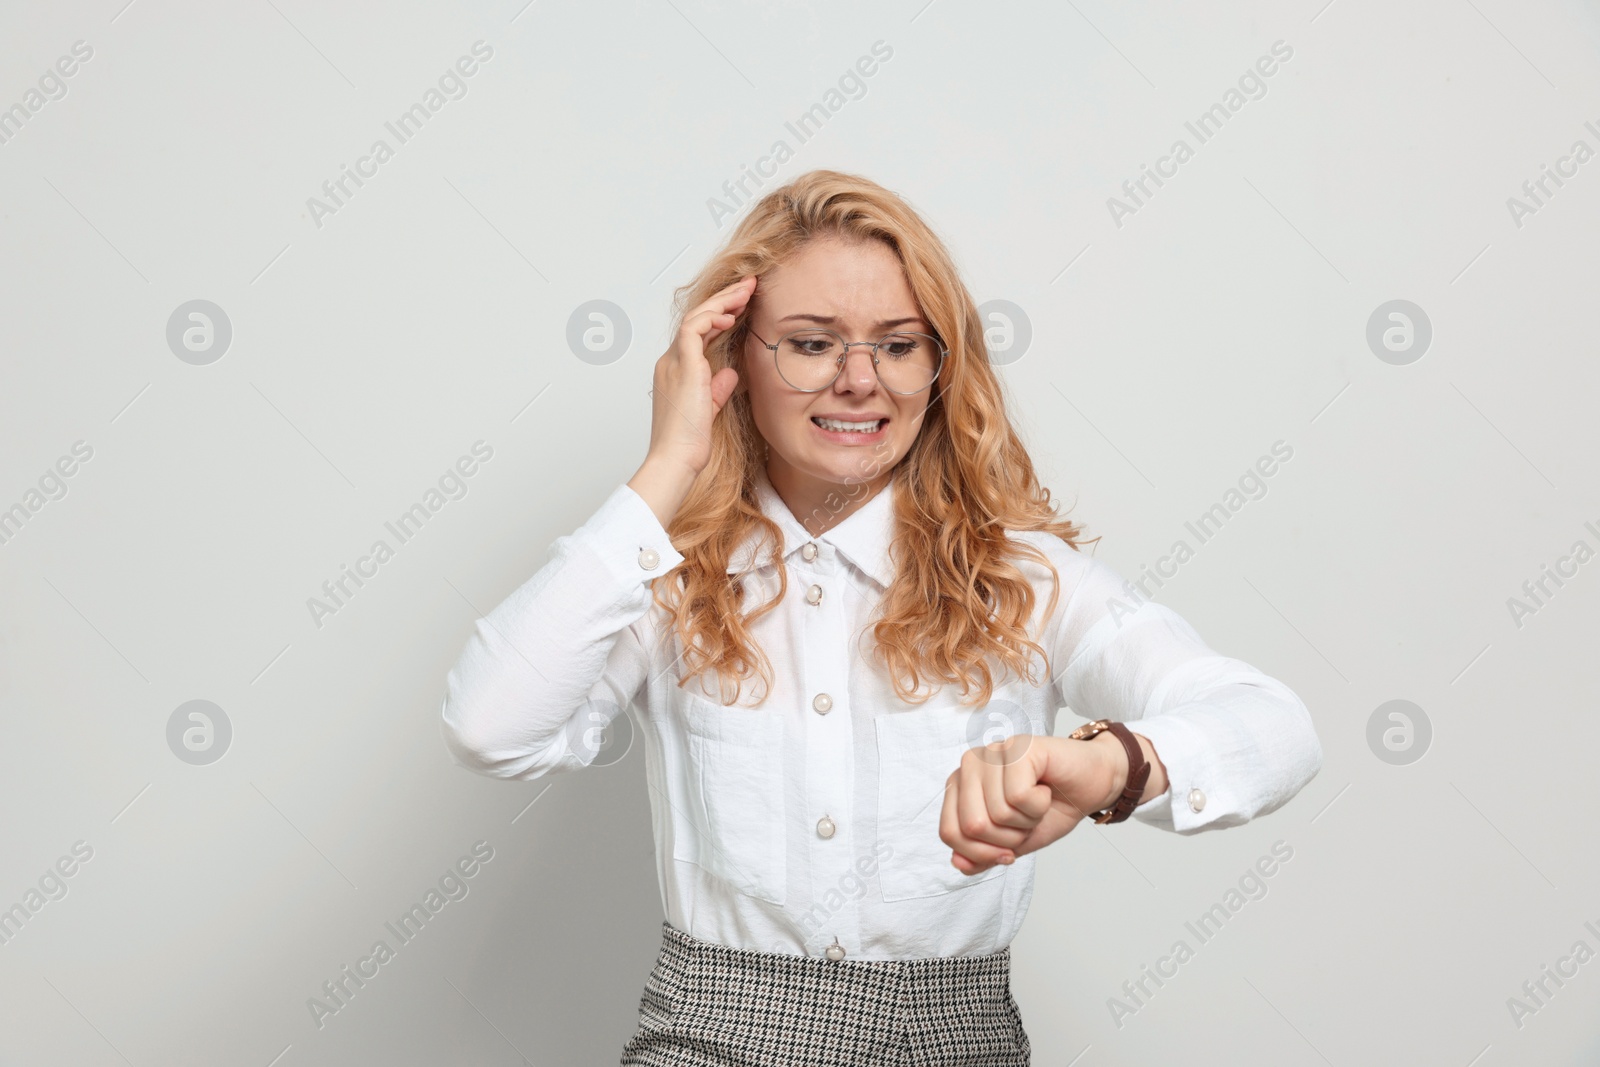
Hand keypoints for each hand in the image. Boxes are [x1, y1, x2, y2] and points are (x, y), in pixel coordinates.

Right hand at [643, 275, 752, 477]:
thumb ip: (718, 388)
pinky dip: (712, 318)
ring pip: (695, 317)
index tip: (743, 305)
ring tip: (746, 291)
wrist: (676, 459)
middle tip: (748, 285)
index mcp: (678, 370)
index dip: (721, 315)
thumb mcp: (711, 408)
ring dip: (722, 301)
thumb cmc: (690, 442)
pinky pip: (693, 329)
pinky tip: (731, 315)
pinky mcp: (681, 365)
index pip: (699, 332)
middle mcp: (672, 361)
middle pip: (697, 318)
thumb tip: (731, 372)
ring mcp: (674, 362)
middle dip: (724, 299)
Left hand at [938, 733, 1123, 875]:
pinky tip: (1045, 789)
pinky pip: (1019, 796)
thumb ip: (982, 855)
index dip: (982, 853)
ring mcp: (994, 752)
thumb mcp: (1013, 843)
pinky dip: (1038, 805)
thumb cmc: (1051, 808)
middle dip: (1007, 838)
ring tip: (1037, 802)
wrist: (1091, 786)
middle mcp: (971, 764)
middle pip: (971, 826)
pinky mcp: (1020, 747)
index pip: (949, 833)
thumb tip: (958, 863)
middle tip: (1026, 820)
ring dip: (1026, 821)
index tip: (1008, 847)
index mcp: (960, 785)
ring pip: (996, 813)